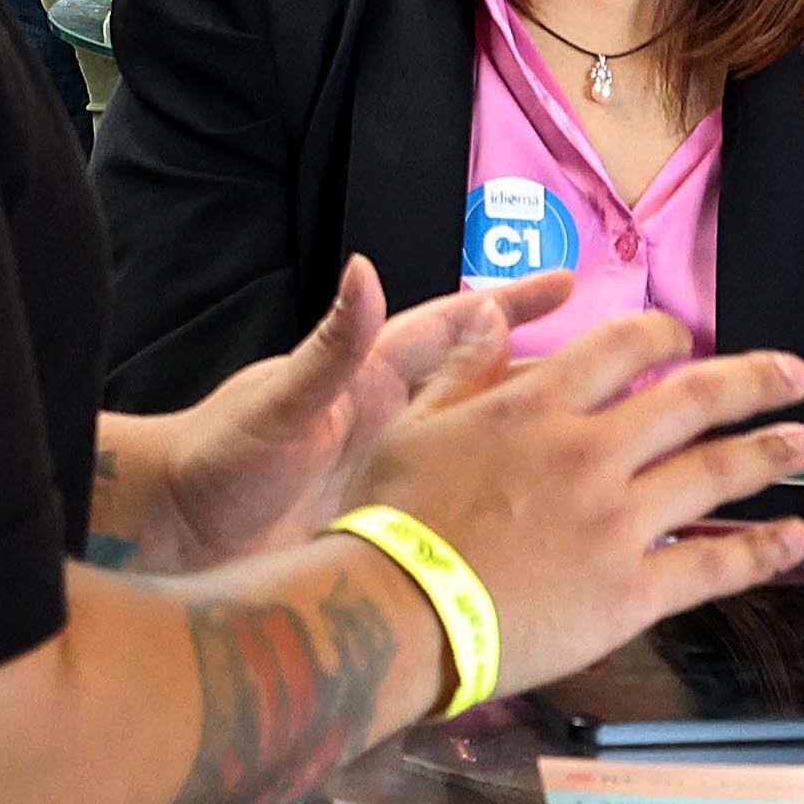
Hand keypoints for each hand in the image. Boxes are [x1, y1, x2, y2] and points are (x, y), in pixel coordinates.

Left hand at [120, 260, 568, 573]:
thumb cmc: (219, 457)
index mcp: (368, 379)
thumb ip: (328, 346)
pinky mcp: (391, 519)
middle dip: (548, 369)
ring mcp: (394, 468)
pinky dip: (504, 499)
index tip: (567, 283)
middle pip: (485, 383)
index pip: (453, 328)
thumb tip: (363, 269)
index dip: (510, 307)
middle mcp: (389, 417)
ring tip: (610, 430)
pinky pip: (461, 500)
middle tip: (620, 362)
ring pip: (483, 441)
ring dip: (537, 433)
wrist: (183, 533)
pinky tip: (549, 512)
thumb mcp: (282, 403)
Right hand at [347, 313, 803, 697]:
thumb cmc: (393, 519)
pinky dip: (762, 549)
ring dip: (768, 453)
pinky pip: (713, 565)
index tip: (685, 337)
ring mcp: (616, 522)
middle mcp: (588, 453)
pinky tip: (795, 536)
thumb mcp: (414, 425)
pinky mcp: (632, 591)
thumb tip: (492, 312)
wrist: (398, 609)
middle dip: (751, 381)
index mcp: (535, 408)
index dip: (662, 335)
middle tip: (794, 376)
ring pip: (714, 474)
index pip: (620, 349)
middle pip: (691, 401)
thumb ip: (464, 369)